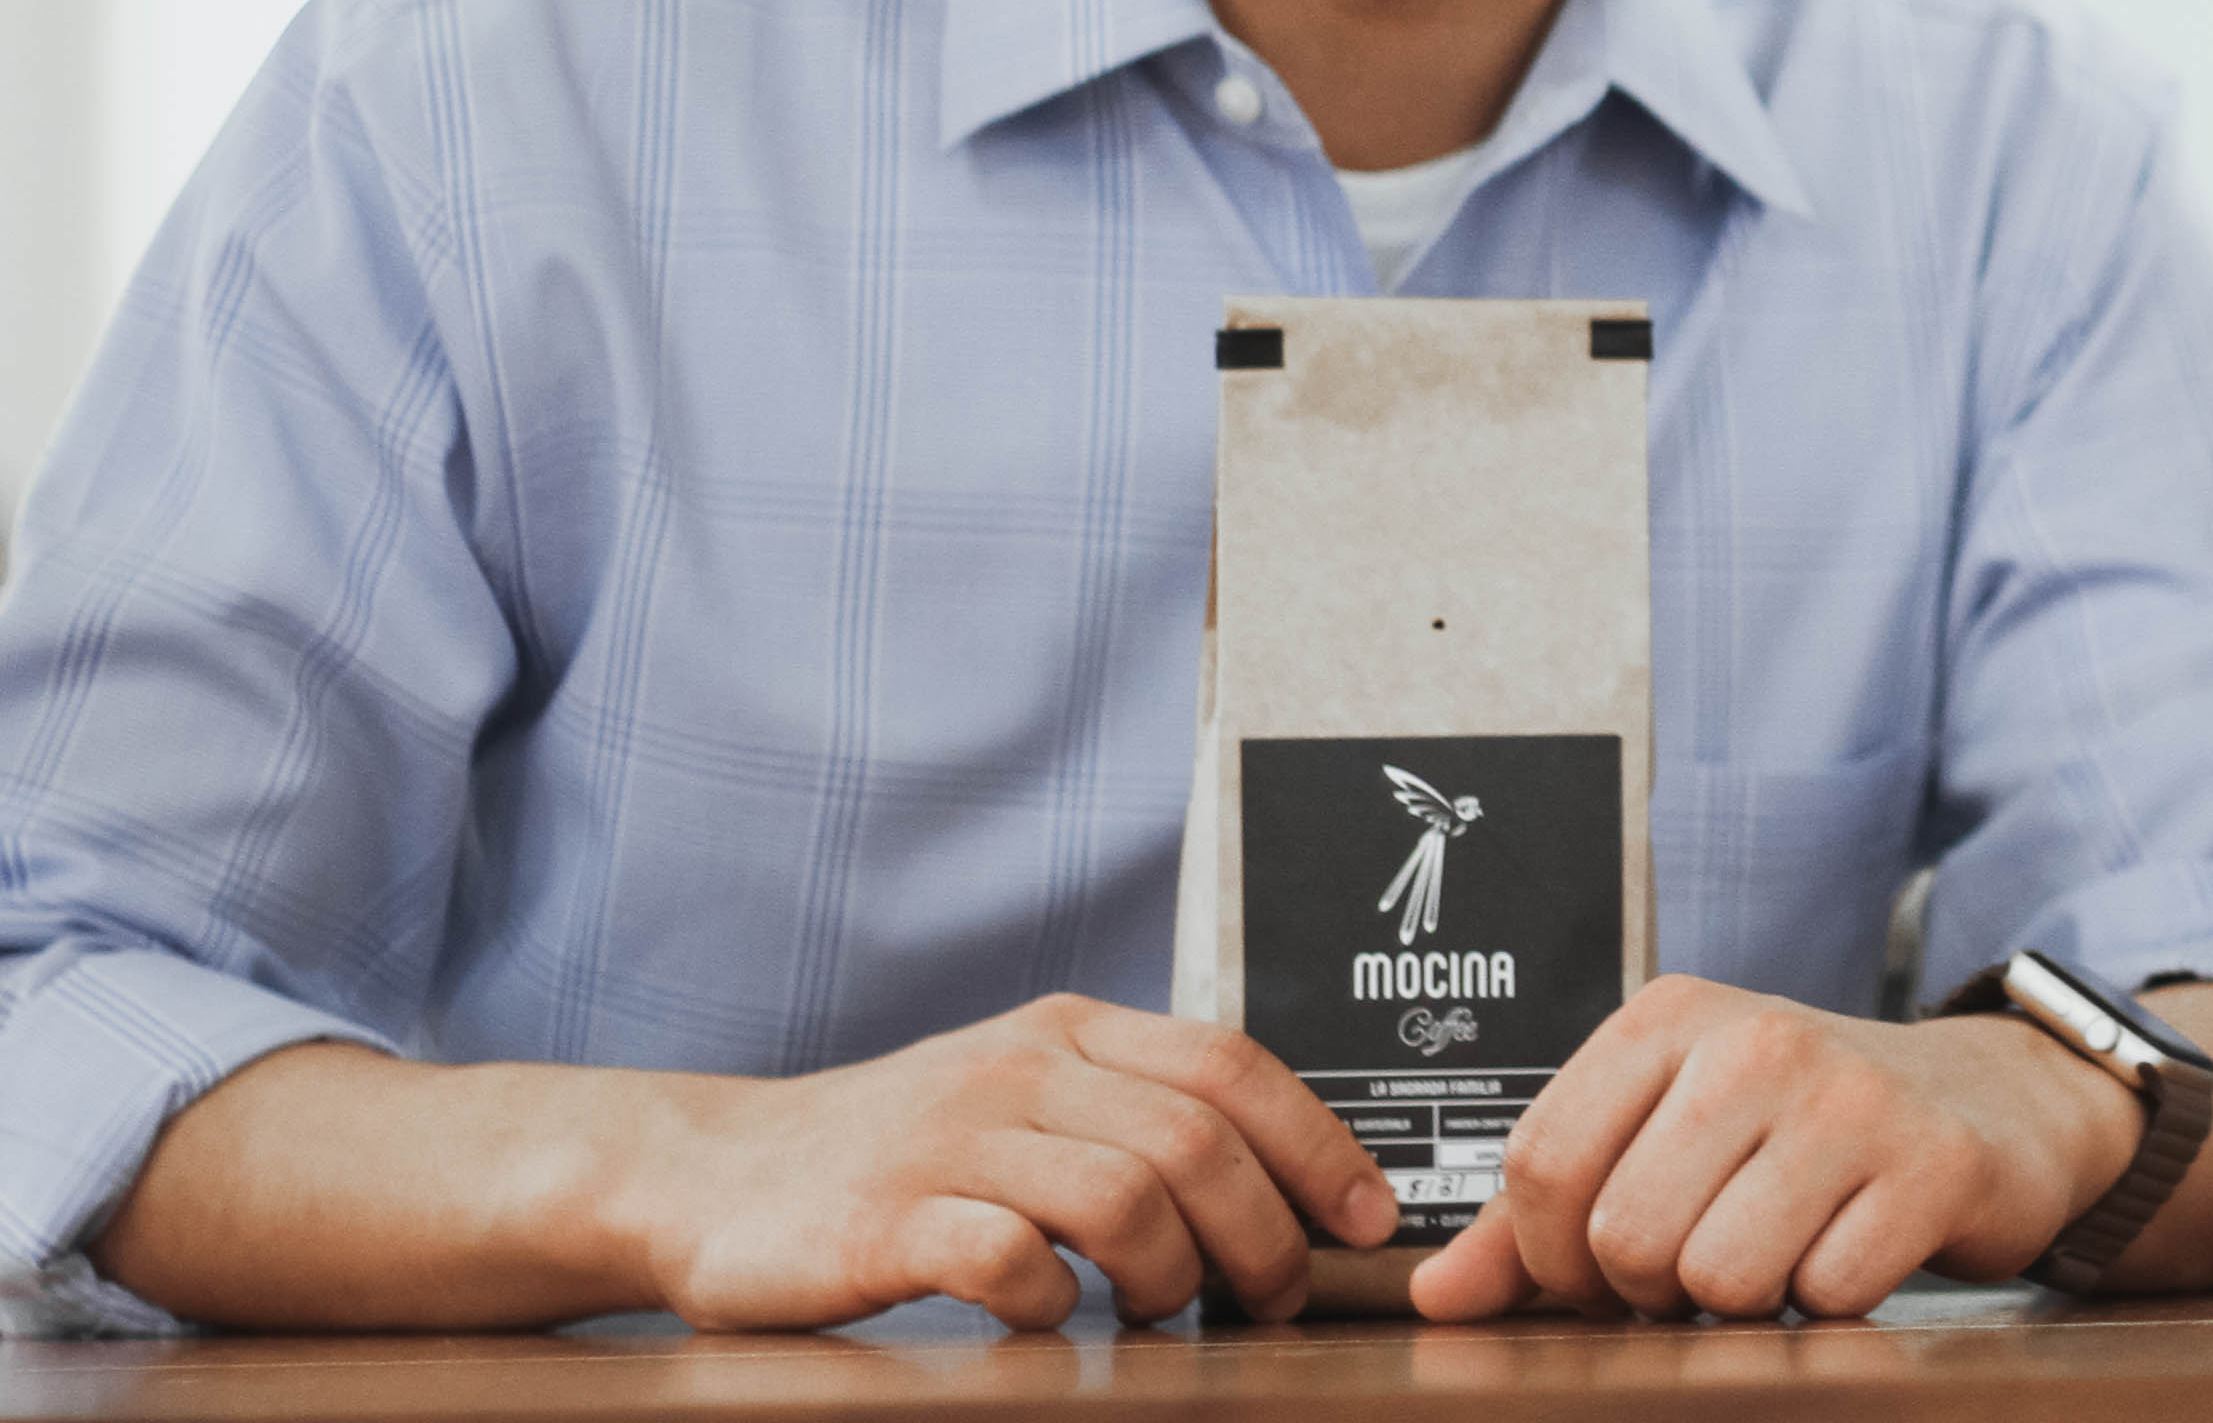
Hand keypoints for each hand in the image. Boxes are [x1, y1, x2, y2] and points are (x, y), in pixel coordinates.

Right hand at [633, 994, 1400, 1329]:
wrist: (709, 1171)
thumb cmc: (894, 1149)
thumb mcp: (1022, 1094)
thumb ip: (1130, 1115)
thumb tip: (1280, 1183)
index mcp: (1069, 1031)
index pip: (1233, 1067)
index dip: (1319, 1146)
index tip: (1366, 1222)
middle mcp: (1019, 1069)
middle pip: (1198, 1142)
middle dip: (1264, 1234)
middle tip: (1269, 1299)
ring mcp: (949, 1140)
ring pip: (1126, 1195)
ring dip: (1171, 1274)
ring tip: (1158, 1314)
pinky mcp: (882, 1221)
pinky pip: (1008, 1256)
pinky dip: (1051, 1300)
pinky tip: (1046, 1319)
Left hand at [1407, 975, 2141, 1321]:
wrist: (1987, 1103)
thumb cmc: (1800, 1128)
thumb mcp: (1665, 1136)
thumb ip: (1538, 1219)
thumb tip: (1435, 1299)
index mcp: (1669, 1018)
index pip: (1541, 1164)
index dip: (1553, 1257)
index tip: (1602, 1268)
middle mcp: (1755, 1039)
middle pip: (1625, 1235)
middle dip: (1653, 1291)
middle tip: (1704, 1264)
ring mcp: (1850, 1097)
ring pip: (1720, 1276)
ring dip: (1744, 1302)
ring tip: (1781, 1252)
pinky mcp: (1931, 1164)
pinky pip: (1827, 1294)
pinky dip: (1831, 1302)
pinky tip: (1853, 1248)